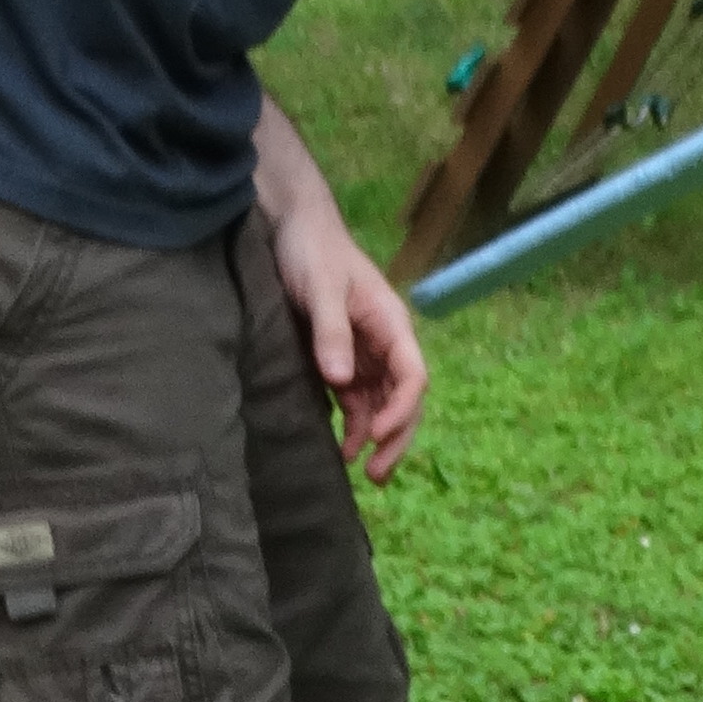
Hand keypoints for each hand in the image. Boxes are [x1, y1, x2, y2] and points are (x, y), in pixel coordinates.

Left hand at [255, 99, 425, 483]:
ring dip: (375, 436)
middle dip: (396, 437)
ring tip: (359, 471)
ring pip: (381, 404)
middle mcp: (384, 342)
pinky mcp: (339, 357)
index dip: (401, 410)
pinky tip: (341, 446)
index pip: (413, 376)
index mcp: (391, 323)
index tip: (377, 435)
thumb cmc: (311, 250)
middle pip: (404, 398)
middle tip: (377, 475)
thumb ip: (331, 332)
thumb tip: (340, 382)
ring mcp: (363, 352)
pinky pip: (355, 399)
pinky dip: (353, 424)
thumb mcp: (320, 288)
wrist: (290, 225)